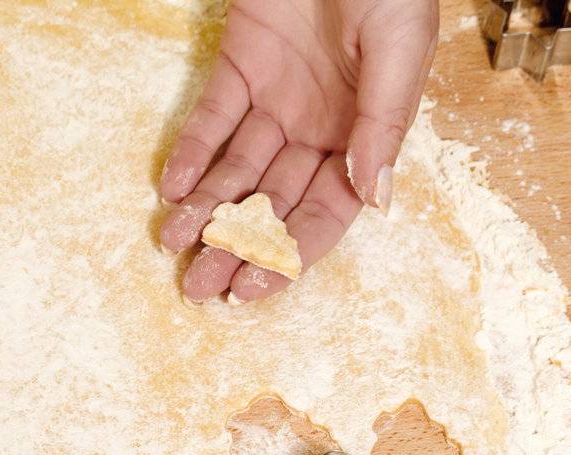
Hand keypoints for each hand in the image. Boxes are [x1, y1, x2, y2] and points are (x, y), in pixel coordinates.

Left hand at [157, 0, 437, 302]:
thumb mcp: (398, 50)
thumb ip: (382, 123)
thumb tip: (375, 198)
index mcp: (366, 136)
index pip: (327, 212)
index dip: (290, 255)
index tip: (254, 289)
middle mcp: (320, 128)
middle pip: (273, 203)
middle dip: (237, 246)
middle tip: (200, 287)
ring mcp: (278, 100)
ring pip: (237, 170)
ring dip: (206, 209)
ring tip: (174, 243)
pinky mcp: (241, 65)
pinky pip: (211, 117)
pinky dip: (191, 151)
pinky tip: (172, 187)